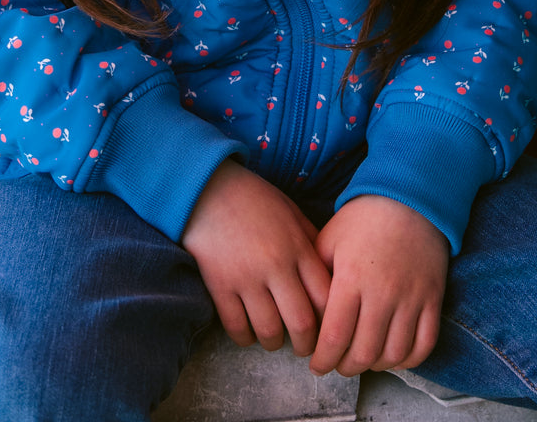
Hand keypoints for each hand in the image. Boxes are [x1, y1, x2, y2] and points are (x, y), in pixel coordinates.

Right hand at [182, 161, 331, 355]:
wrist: (205, 186)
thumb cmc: (252, 198)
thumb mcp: (290, 210)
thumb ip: (310, 239)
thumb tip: (330, 269)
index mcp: (298, 247)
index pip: (326, 299)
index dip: (330, 322)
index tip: (327, 330)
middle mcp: (276, 265)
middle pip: (302, 324)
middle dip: (306, 345)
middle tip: (304, 349)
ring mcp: (246, 277)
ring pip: (269, 331)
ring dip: (274, 343)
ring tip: (274, 339)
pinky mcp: (219, 285)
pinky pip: (236, 327)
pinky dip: (245, 337)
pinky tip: (247, 331)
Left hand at [309, 195, 447, 377]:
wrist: (408, 198)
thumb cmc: (363, 219)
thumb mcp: (330, 239)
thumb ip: (316, 275)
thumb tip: (304, 310)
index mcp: (351, 278)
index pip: (335, 337)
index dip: (323, 359)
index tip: (315, 365)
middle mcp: (383, 293)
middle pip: (363, 353)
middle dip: (345, 367)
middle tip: (336, 364)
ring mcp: (411, 299)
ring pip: (393, 355)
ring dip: (374, 366)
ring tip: (361, 360)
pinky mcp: (433, 300)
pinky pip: (424, 346)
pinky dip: (408, 361)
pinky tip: (392, 357)